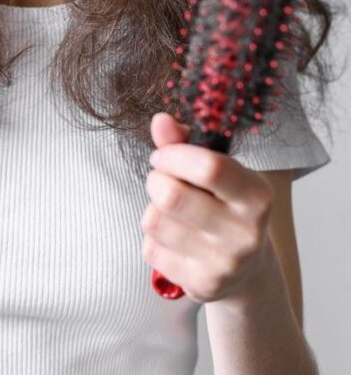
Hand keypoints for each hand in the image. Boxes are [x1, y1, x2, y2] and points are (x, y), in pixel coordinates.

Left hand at [140, 112, 273, 303]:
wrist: (247, 269)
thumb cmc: (225, 204)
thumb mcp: (216, 169)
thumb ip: (185, 141)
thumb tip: (160, 121)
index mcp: (256, 195)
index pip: (209, 167)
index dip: (173, 155)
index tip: (163, 155)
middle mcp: (245, 232)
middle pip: (171, 196)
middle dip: (155, 180)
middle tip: (162, 181)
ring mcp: (224, 264)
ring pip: (154, 221)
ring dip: (152, 208)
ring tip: (170, 210)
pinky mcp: (202, 285)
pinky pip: (150, 249)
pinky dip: (153, 238)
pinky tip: (173, 238)